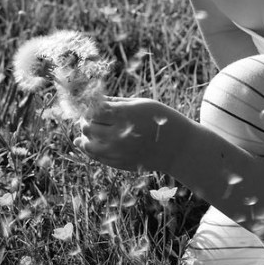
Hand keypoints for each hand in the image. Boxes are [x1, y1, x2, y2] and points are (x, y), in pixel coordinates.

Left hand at [74, 97, 188, 172]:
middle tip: (90, 116)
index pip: (92, 111)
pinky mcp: (119, 164)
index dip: (88, 107)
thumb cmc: (161, 119)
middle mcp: (118, 135)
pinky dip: (89, 148)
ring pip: (87, 144)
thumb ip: (116, 102)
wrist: (178, 147)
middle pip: (87, 127)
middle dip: (85, 120)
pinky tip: (87, 142)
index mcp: (124, 116)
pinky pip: (96, 156)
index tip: (91, 105)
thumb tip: (93, 100)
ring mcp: (118, 152)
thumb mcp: (141, 104)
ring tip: (89, 129)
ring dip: (85, 136)